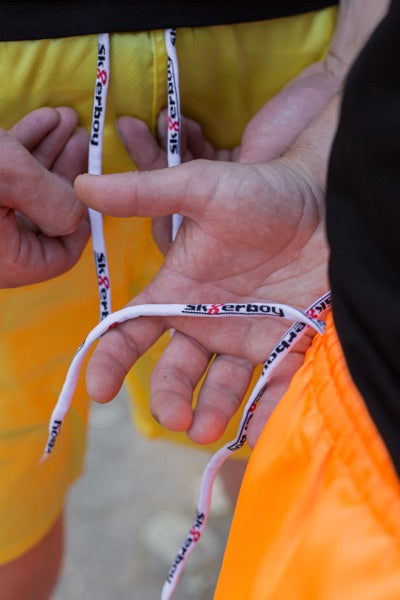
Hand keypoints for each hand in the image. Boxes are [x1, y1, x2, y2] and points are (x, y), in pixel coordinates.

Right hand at [0, 106, 89, 286]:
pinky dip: (22, 149)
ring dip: (50, 153)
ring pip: (25, 190)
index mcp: (7, 261)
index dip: (82, 221)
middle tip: (85, 140)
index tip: (91, 187)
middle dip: (68, 172)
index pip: (61, 255)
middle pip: (45, 216)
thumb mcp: (11, 179)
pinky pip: (4, 178)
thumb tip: (78, 212)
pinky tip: (44, 119)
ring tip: (68, 119)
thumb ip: (55, 201)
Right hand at [76, 124, 330, 446]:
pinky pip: (276, 383)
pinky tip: (258, 428)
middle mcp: (208, 322)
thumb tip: (82, 186)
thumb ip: (144, 193)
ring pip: (222, 386)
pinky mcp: (290, 344)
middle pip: (176, 371)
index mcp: (179, 292)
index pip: (134, 333)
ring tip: (206, 431)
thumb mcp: (200, 187)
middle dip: (169, 397)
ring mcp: (249, 337)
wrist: (326, 199)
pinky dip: (267, 408)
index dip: (111, 361)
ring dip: (212, 412)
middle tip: (176, 417)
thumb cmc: (261, 191)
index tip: (99, 391)